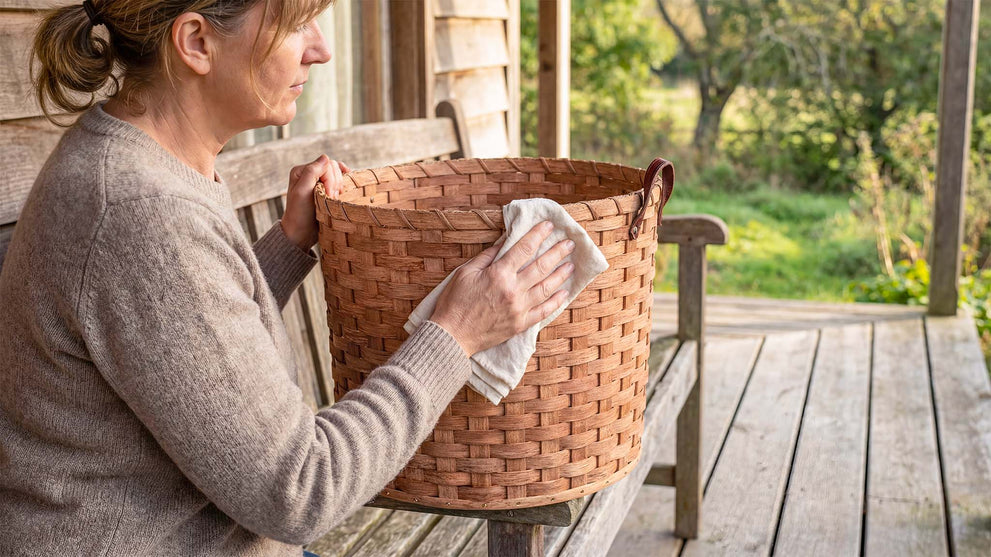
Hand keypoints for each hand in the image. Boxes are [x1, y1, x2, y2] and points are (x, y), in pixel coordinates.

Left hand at [281, 154, 350, 249]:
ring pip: (338, 174)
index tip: (329, 196)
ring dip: (340, 186)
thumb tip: (325, 158)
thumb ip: (312, 172)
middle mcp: (310, 173)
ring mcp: (319, 181)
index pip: (325, 165)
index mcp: (301, 171)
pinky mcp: (327, 189)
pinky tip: (346, 188)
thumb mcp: (302, 191)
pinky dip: (344, 183)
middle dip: (335, 183)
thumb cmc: (299, 214)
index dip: (330, 179)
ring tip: (335, 199)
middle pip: (333, 168)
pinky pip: (340, 180)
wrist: (300, 233)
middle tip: (332, 198)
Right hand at [429, 221, 575, 355]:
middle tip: (569, 243)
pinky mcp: (520, 324)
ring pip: (547, 288)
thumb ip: (487, 256)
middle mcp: (513, 290)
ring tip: (571, 265)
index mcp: (499, 274)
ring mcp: (519, 308)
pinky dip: (555, 302)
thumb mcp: (465, 272)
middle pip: (541, 267)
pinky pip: (543, 311)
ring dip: (560, 275)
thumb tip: (504, 242)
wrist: (452, 335)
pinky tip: (564, 293)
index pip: (524, 248)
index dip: (538, 234)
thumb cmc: (454, 302)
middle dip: (557, 252)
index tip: (549, 226)